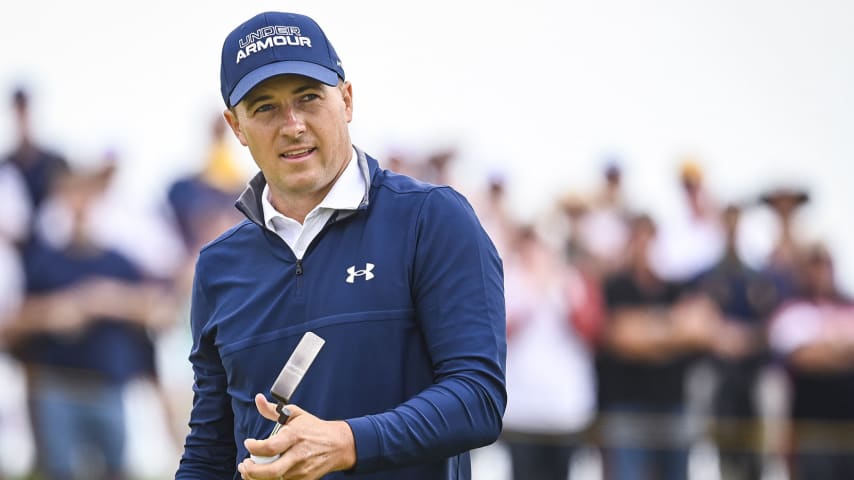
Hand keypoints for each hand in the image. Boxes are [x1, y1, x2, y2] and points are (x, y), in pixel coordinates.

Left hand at [238, 394, 355, 479]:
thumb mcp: (295, 414)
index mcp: (295, 436)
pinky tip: (264, 473)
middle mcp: (298, 455)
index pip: (270, 447)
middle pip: (271, 471)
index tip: (248, 443)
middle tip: (244, 465)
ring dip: (257, 477)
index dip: (254, 447)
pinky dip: (271, 479)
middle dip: (251, 471)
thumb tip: (258, 399)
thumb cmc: (315, 429)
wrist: (339, 445)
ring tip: (250, 470)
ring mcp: (302, 470)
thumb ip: (272, 410)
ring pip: (275, 479)